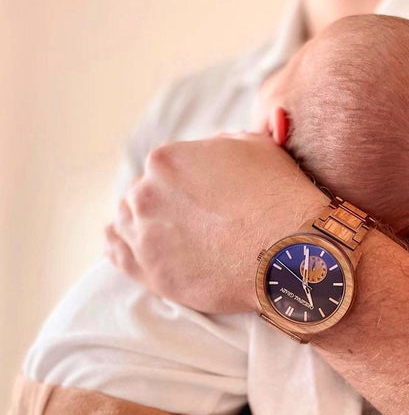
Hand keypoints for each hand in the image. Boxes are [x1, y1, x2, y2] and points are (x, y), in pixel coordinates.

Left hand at [105, 134, 327, 312]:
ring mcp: (143, 234)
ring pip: (127, 222)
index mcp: (166, 160)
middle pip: (145, 195)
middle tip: (195, 222)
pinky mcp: (148, 271)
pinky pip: (117, 253)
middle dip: (165, 205)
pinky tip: (131, 245)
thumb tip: (213, 148)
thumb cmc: (278, 197)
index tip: (204, 200)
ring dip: (143, 225)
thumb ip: (223, 143)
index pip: (165, 169)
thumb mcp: (255, 147)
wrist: (286, 251)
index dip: (185, 184)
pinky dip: (121, 247)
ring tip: (169, 235)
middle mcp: (146, 194)